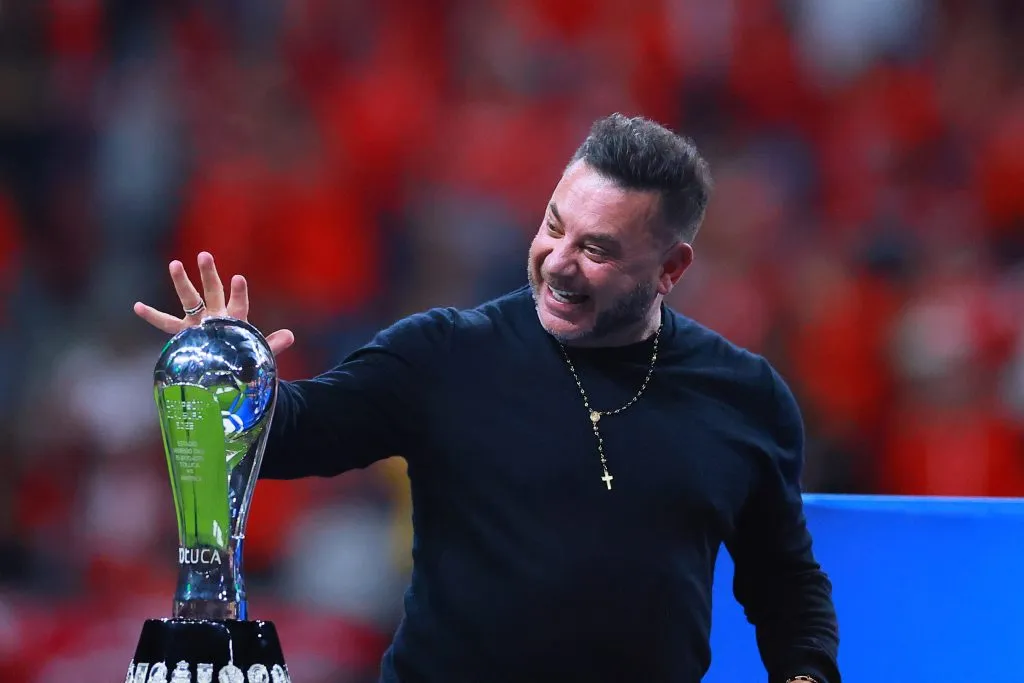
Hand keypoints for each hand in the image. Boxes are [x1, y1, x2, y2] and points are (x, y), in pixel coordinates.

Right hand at [133, 251, 294, 355]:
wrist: (228, 370)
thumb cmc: (244, 356)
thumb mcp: (260, 352)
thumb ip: (273, 344)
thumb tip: (291, 335)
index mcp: (235, 319)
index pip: (239, 303)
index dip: (239, 292)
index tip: (239, 278)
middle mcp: (215, 315)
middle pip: (213, 292)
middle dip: (209, 275)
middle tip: (205, 255)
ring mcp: (198, 322)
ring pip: (189, 299)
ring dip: (182, 283)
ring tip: (175, 264)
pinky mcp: (184, 332)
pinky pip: (165, 324)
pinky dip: (152, 316)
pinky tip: (137, 306)